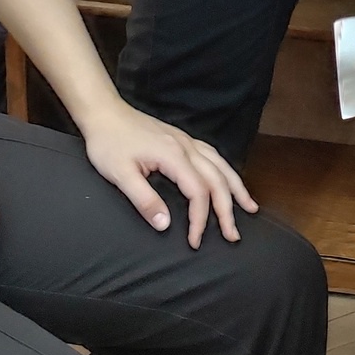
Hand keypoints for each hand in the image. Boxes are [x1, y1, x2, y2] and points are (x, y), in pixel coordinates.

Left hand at [81, 106, 256, 247]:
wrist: (104, 113)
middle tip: (233, 235)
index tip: (195, 241)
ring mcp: (186, 141)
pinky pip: (213, 156)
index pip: (198, 192)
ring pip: (221, 165)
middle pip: (217, 180)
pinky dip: (226, 171)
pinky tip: (228, 179)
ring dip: (236, 188)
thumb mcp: (120, 174)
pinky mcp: (182, 139)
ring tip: (249, 207)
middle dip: (228, 209)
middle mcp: (187, 147)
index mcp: (173, 156)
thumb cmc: (108, 143)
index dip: (200, 219)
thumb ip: (144, 200)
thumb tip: (165, 226)